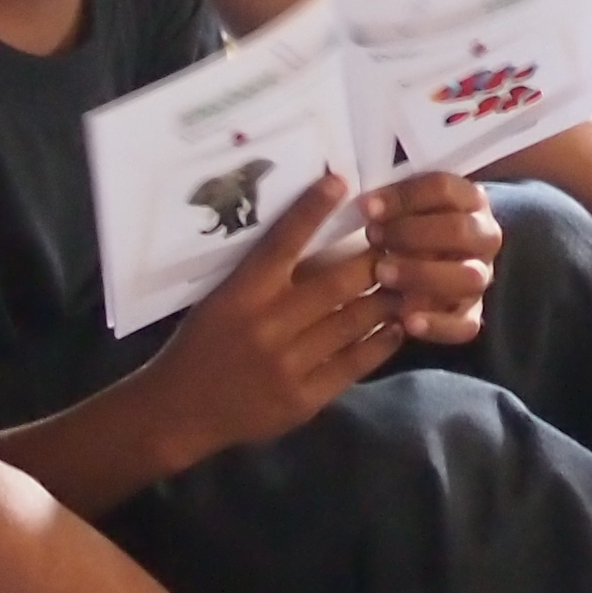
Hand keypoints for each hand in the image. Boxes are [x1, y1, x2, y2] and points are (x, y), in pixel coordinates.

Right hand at [139, 174, 403, 462]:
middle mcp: (267, 325)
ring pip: (353, 321)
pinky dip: (380, 342)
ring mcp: (287, 364)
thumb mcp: (222, 301)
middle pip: (335, 282)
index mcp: (242, 295)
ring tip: (411, 280)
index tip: (340, 181)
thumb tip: (317, 243)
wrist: (179, 411)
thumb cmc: (202, 345)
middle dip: (374, 258)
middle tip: (401, 241)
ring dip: (387, 298)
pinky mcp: (303, 398)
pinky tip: (397, 326)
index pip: (282, 243)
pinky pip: (353, 364)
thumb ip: (264, 277)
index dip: (312, 210)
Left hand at [359, 171, 499, 347]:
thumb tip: (359, 205)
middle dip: (413, 233)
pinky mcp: (472, 314)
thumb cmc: (410, 228)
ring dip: (422, 274)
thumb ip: (391, 204)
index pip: (443, 189)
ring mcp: (481, 277)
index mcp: (470, 201)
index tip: (367, 208)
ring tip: (383, 274)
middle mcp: (484, 237)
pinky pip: (464, 325)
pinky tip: (405, 321)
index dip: (404, 196)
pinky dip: (436, 325)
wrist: (438, 262)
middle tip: (373, 237)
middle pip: (459, 230)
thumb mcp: (406, 208)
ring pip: (467, 277)